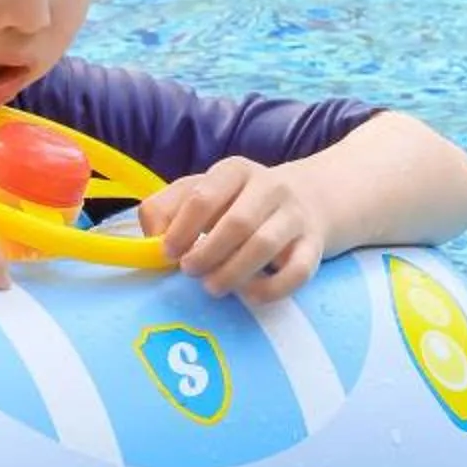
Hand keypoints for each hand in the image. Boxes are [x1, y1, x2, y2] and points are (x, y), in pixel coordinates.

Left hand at [140, 156, 323, 304]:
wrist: (306, 199)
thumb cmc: (236, 203)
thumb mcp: (198, 193)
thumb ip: (164, 210)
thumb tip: (152, 240)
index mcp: (234, 171)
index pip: (204, 196)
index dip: (181, 229)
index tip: (168, 253)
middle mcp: (270, 187)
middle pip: (237, 223)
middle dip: (207, 254)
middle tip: (190, 271)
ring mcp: (295, 216)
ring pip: (264, 246)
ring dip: (232, 273)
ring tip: (213, 286)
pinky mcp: (313, 246)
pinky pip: (296, 272)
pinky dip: (269, 290)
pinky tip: (248, 295)